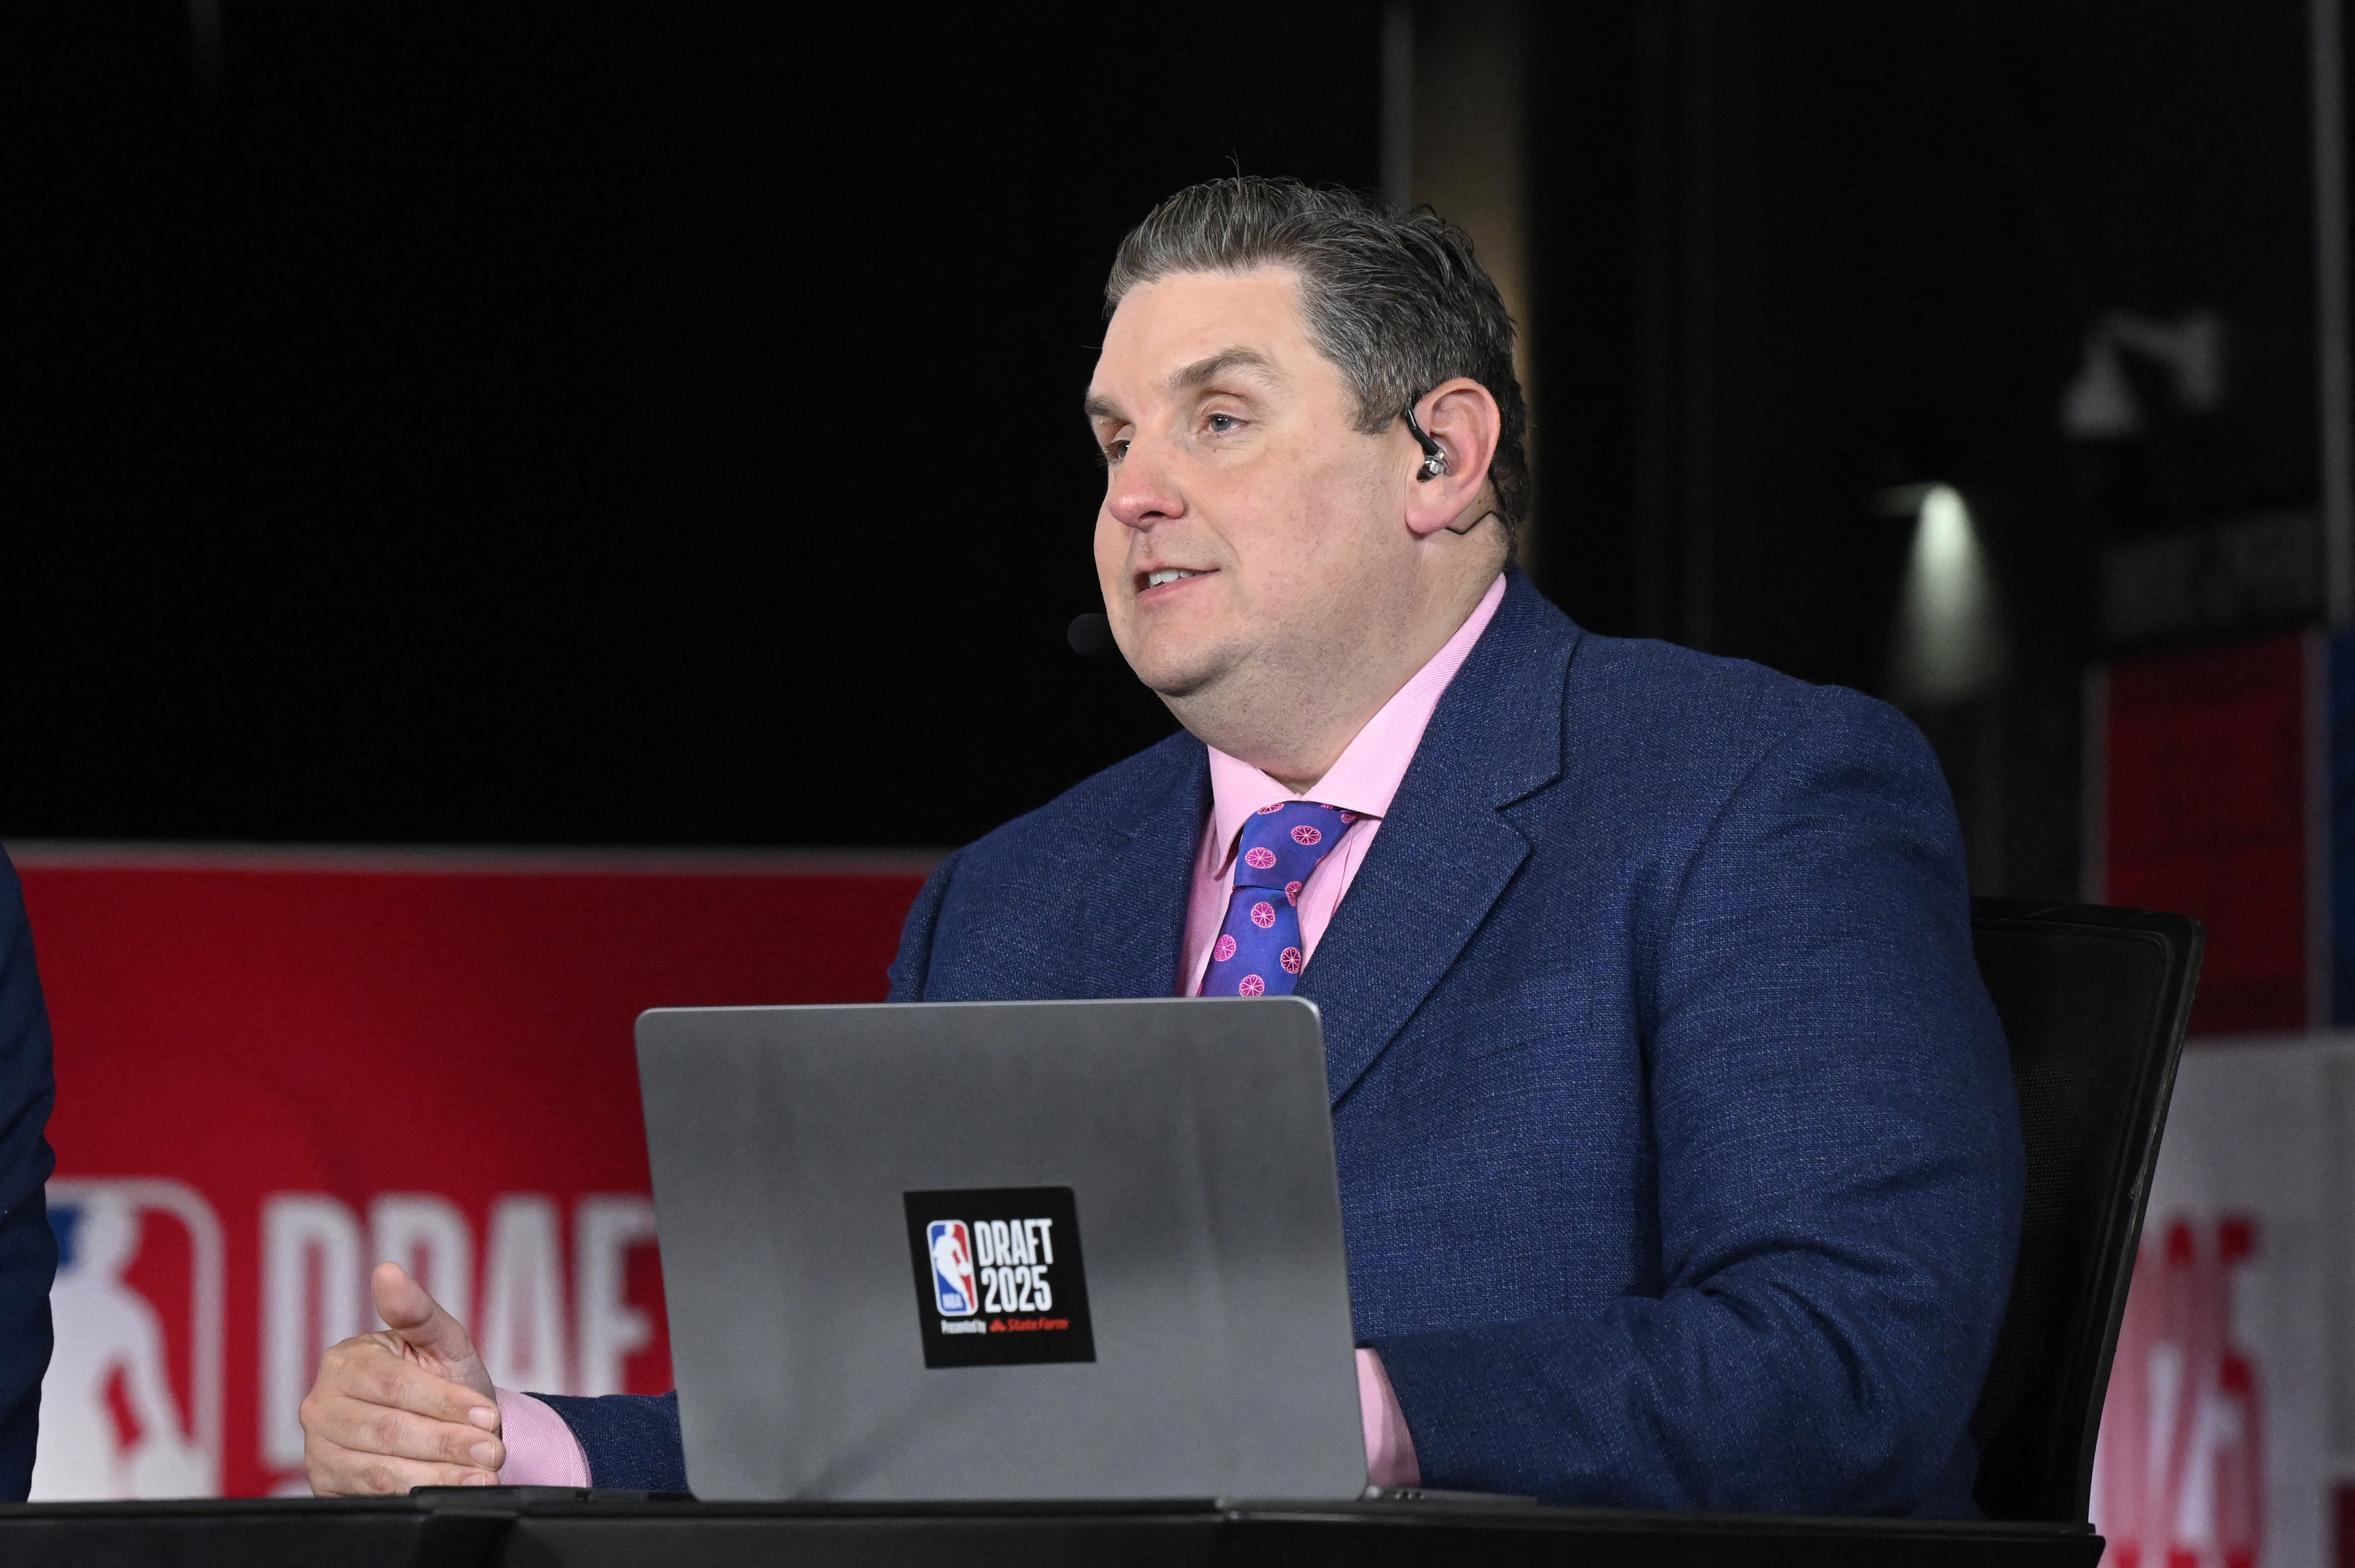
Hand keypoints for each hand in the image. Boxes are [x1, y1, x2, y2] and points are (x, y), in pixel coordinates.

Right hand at [301, 1262, 504, 1494]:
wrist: (445, 1423)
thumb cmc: (439, 1375)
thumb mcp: (441, 1341)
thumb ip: (417, 1310)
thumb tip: (387, 1271)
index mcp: (346, 1361)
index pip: (395, 1385)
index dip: (445, 1401)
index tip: (488, 1414)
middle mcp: (323, 1406)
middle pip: (389, 1429)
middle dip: (449, 1442)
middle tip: (492, 1451)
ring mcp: (320, 1449)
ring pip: (382, 1467)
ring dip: (440, 1475)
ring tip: (483, 1475)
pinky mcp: (328, 1486)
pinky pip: (373, 1495)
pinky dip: (419, 1495)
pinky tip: (455, 1492)